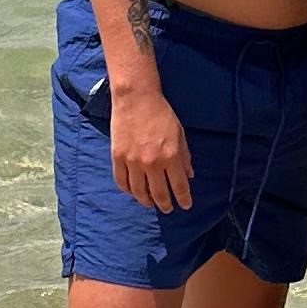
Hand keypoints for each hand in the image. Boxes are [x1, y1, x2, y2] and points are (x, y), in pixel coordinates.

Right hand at [108, 77, 191, 211]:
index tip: (185, 205)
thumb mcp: (180, 134)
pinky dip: (128, 190)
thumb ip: (185, 157)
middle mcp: (152, 163)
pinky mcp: (118, 157)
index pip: (179, 186)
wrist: (136, 98)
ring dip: (146, 201)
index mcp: (171, 157)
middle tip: (168, 209)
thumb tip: (189, 175)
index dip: (183, 199)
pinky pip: (122, 182)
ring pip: (139, 192)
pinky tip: (133, 192)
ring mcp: (133, 161)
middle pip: (159, 193)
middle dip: (165, 205)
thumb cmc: (161, 114)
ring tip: (150, 203)